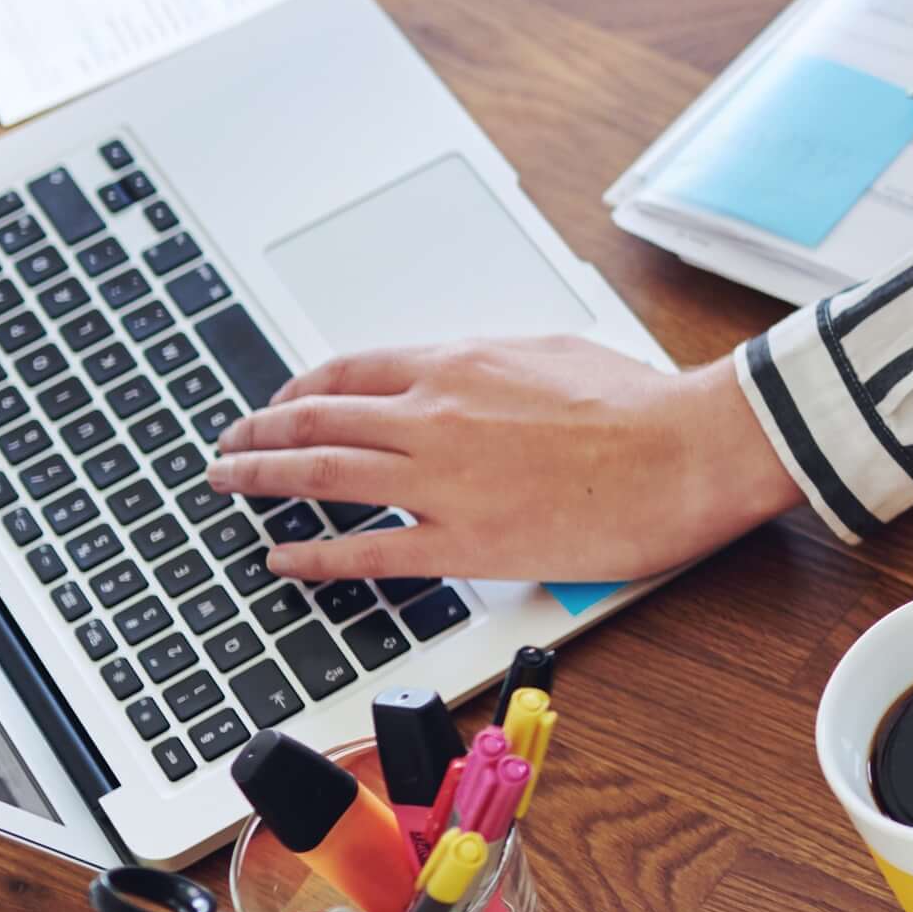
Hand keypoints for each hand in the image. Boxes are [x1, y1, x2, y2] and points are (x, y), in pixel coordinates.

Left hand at [203, 337, 794, 586]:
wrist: (685, 451)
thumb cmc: (639, 404)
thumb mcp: (550, 352)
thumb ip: (490, 366)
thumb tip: (462, 377)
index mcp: (456, 365)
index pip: (347, 372)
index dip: (296, 391)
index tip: (278, 407)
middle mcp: (433, 416)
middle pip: (315, 421)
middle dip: (257, 434)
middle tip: (227, 448)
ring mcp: (442, 482)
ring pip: (321, 477)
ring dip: (261, 482)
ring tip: (230, 487)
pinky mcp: (465, 542)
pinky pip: (367, 552)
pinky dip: (314, 556)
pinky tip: (285, 559)